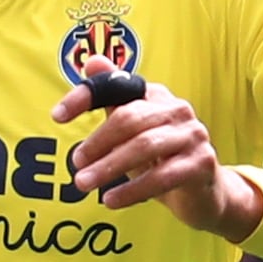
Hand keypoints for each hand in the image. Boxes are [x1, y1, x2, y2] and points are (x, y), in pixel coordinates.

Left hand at [52, 77, 262, 241]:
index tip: (57, 116)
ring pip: (145, 146)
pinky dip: (133, 190)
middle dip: (98, 141)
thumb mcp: (133, 131)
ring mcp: (193, 135)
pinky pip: (162, 176)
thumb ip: (113, 100)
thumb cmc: (162, 160)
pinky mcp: (202, 163)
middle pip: (130, 118)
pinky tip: (111, 200)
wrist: (205, 194)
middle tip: (75, 164)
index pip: (117, 86)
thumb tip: (92, 61)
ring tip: (83, 184)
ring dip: (109, 167)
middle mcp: (178, 109)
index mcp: (157, 96)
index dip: (85, 98)